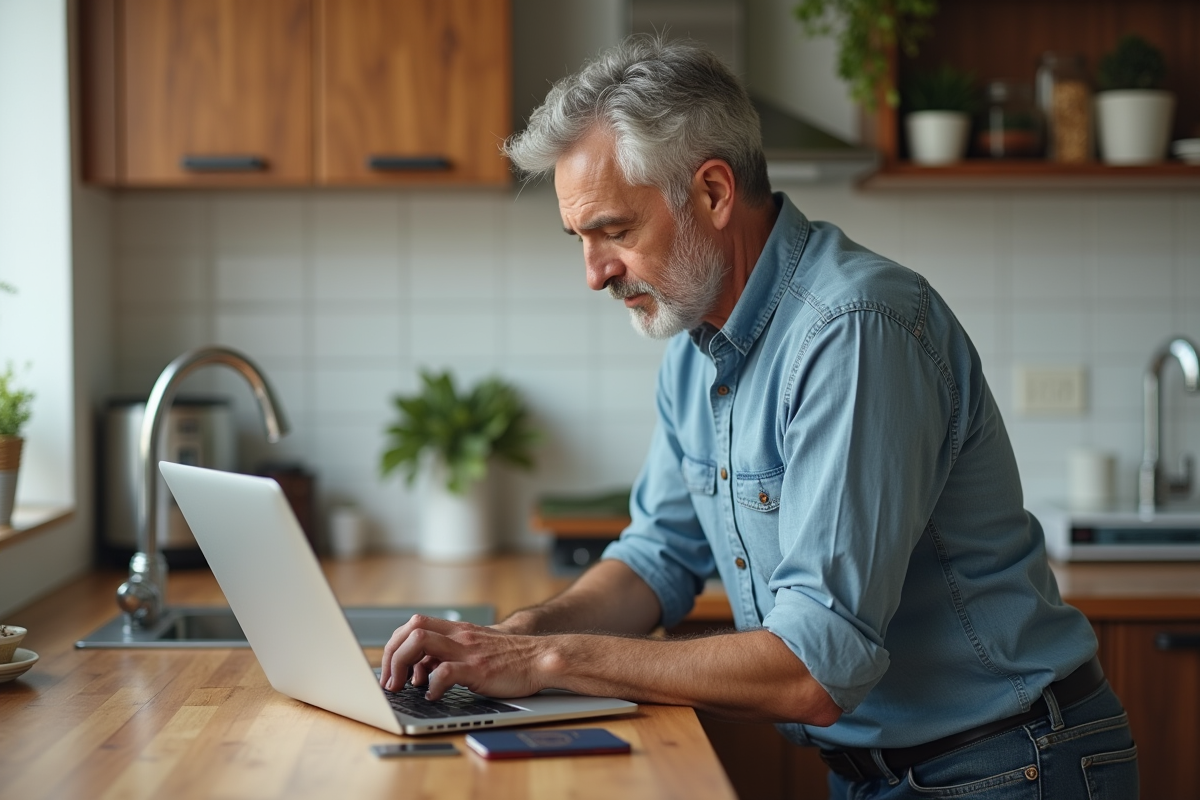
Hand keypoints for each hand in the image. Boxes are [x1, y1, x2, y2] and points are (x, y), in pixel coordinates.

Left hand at [379, 614, 547, 700]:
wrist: (540, 658)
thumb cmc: (509, 658)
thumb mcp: (475, 647)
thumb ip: (449, 651)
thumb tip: (419, 668)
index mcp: (457, 629)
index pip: (413, 625)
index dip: (394, 646)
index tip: (391, 670)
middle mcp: (458, 635)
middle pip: (410, 630)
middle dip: (391, 656)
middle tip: (390, 682)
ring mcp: (467, 651)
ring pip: (419, 643)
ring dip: (402, 666)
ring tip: (403, 688)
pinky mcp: (478, 669)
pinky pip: (444, 673)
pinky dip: (431, 687)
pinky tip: (433, 697)